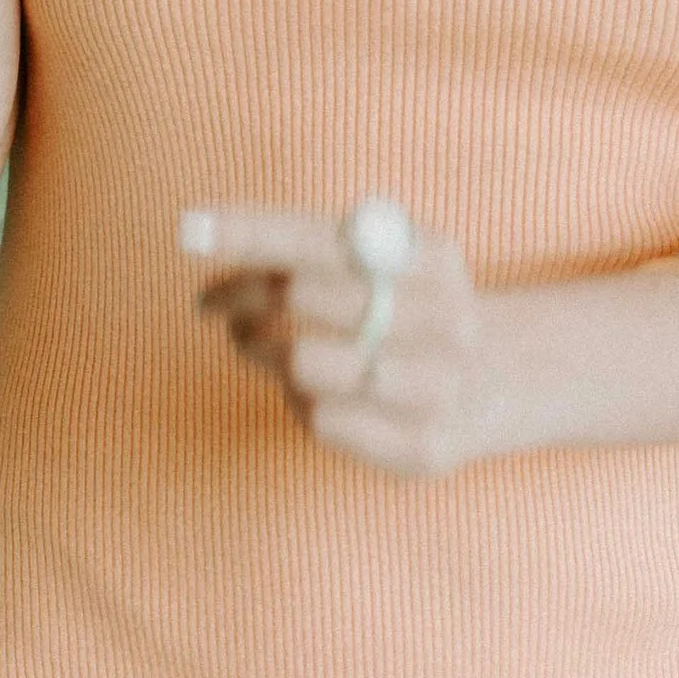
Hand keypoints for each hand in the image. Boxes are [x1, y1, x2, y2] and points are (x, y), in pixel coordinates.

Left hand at [183, 200, 488, 477]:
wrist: (489, 387)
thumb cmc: (399, 309)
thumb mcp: (374, 262)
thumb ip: (304, 243)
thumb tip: (203, 229)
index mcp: (432, 258)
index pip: (323, 238)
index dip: (253, 232)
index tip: (189, 229)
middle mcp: (447, 319)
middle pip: (303, 297)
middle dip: (244, 297)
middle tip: (220, 303)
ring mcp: (439, 388)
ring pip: (303, 365)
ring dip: (263, 352)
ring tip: (258, 344)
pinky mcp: (424, 449)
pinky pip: (321, 422)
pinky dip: (297, 402)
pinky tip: (312, 391)